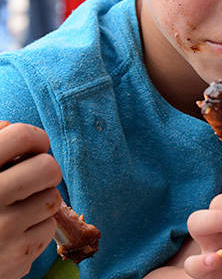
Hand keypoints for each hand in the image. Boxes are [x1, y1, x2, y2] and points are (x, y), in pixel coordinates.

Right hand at [0, 122, 62, 278]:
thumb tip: (8, 128)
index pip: (22, 136)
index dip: (35, 139)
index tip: (32, 148)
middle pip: (48, 167)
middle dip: (45, 172)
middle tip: (33, 179)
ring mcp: (3, 229)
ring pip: (52, 199)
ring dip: (39, 202)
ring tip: (15, 209)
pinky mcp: (18, 256)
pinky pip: (49, 228)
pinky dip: (37, 229)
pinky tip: (14, 233)